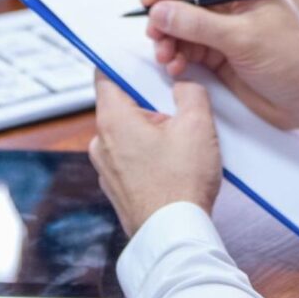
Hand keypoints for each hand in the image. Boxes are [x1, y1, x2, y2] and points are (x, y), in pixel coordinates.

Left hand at [89, 74, 222, 236]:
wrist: (174, 236)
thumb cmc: (181, 183)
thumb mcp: (197, 124)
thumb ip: (190, 91)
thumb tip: (184, 84)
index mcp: (113, 119)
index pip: (106, 75)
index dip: (124, 64)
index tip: (142, 61)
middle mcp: (101, 143)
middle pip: (122, 105)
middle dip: (149, 103)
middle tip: (177, 109)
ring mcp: (106, 169)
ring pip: (127, 134)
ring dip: (151, 132)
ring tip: (180, 143)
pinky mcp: (117, 188)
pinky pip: (130, 159)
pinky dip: (148, 156)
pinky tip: (173, 166)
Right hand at [140, 0, 298, 137]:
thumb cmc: (292, 61)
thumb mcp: (242, 38)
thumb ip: (197, 24)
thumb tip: (159, 10)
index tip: (149, 1)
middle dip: (165, 15)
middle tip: (155, 34)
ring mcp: (223, 23)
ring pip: (179, 21)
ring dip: (167, 38)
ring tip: (166, 57)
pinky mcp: (217, 49)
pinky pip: (185, 45)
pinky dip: (176, 55)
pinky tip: (177, 67)